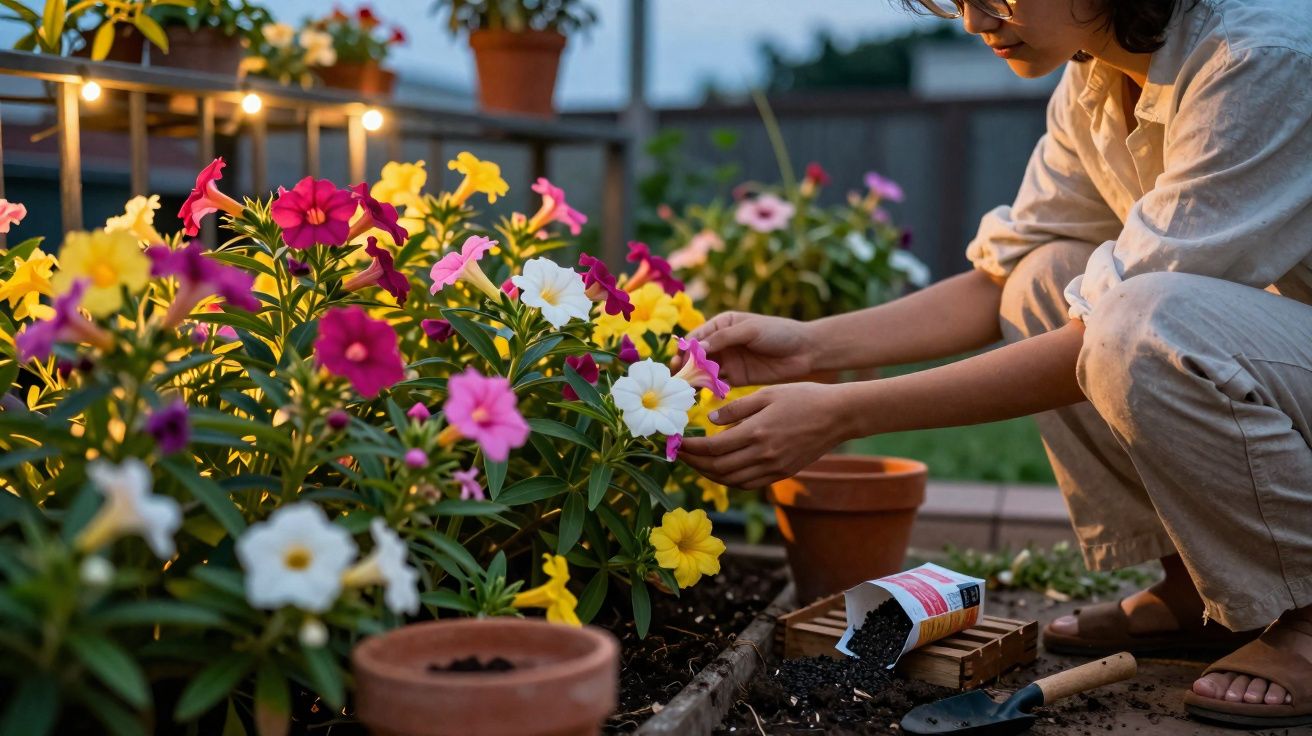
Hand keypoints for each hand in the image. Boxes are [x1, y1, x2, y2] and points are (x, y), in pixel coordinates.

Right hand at [673, 311, 814, 385]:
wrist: (805, 352)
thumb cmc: (779, 333)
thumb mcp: (750, 330)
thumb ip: (724, 338)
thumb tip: (697, 347)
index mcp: (722, 324)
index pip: (696, 336)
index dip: (685, 348)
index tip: (678, 360)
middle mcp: (721, 342)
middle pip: (696, 355)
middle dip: (686, 366)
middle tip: (678, 378)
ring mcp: (728, 361)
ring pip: (704, 371)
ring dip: (694, 379)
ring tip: (686, 390)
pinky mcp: (736, 378)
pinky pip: (717, 384)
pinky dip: (708, 389)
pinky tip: (703, 395)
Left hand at [679, 382, 851, 489]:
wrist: (838, 415)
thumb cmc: (803, 397)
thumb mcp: (767, 393)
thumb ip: (736, 408)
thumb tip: (710, 420)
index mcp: (757, 432)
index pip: (713, 448)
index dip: (690, 448)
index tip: (675, 442)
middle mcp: (763, 455)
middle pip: (717, 468)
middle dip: (693, 463)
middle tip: (677, 454)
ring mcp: (773, 468)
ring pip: (731, 480)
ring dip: (708, 474)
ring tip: (694, 462)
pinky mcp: (781, 473)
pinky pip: (748, 483)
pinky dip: (729, 480)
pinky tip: (720, 469)